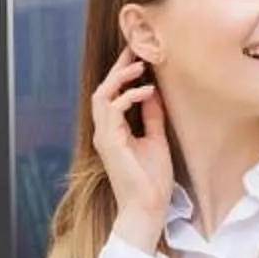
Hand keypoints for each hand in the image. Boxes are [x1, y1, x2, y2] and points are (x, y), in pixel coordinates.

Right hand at [89, 49, 173, 247]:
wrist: (148, 207)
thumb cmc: (152, 180)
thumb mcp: (156, 140)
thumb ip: (152, 117)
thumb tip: (154, 93)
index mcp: (113, 131)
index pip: (112, 95)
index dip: (122, 74)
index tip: (136, 56)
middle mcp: (104, 132)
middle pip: (102, 90)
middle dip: (118, 69)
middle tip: (135, 50)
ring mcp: (104, 137)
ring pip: (102, 96)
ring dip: (120, 79)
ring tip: (140, 67)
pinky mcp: (109, 143)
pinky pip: (113, 110)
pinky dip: (129, 97)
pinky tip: (147, 92)